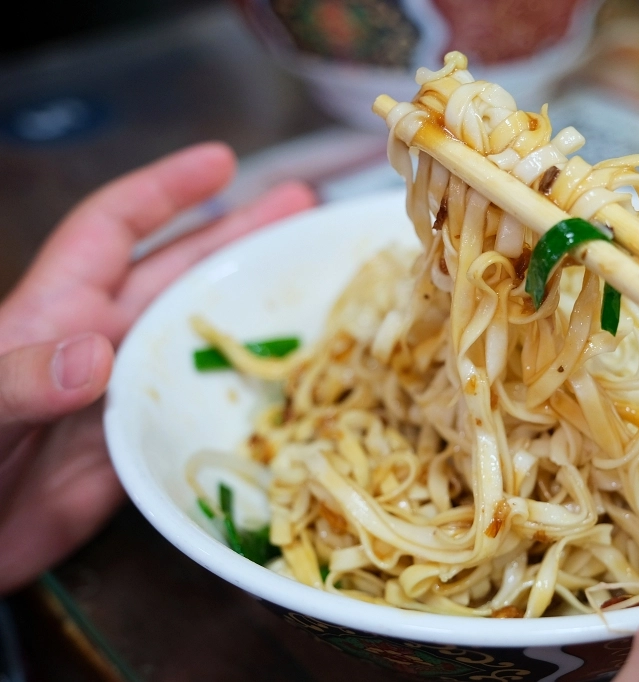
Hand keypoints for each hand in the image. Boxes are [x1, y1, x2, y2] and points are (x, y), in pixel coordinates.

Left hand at [0, 143, 315, 593]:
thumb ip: (22, 378)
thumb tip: (96, 355)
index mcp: (58, 312)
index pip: (115, 228)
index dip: (166, 189)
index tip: (221, 161)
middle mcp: (102, 342)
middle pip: (181, 271)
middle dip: (240, 234)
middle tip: (302, 207)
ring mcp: (127, 393)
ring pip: (203, 334)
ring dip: (258, 306)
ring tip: (317, 281)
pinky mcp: (144, 445)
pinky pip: (207, 406)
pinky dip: (251, 388)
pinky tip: (293, 377)